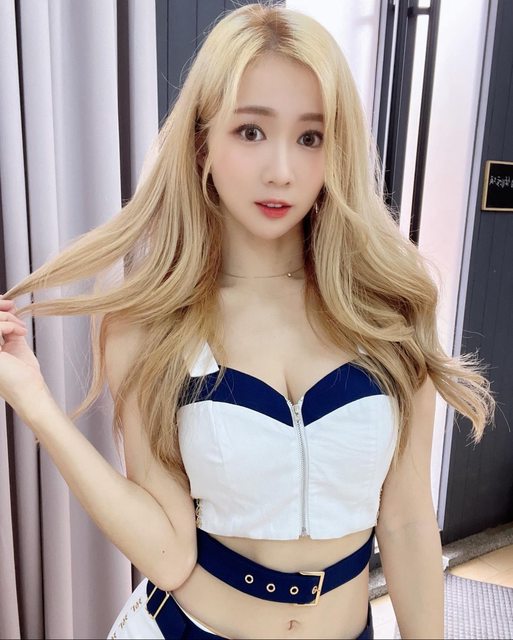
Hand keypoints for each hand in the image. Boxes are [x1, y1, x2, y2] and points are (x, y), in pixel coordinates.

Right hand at [0, 298, 49, 419]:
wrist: (30, 390)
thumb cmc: (23, 374)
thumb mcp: (14, 344)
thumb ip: (8, 327)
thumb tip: (8, 308)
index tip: (7, 302)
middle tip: (12, 306)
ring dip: (8, 319)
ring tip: (21, 329)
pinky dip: (8, 325)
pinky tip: (20, 333)